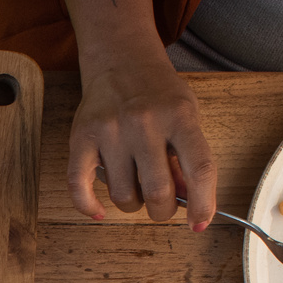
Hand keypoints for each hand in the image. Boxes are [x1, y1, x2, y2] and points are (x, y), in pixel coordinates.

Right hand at [69, 46, 214, 226]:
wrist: (121, 59)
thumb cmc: (158, 93)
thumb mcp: (186, 117)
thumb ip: (188, 159)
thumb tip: (187, 202)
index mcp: (179, 116)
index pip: (200, 170)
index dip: (203, 204)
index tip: (199, 223)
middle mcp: (144, 122)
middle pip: (157, 192)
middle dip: (162, 210)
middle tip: (162, 206)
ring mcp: (110, 130)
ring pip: (122, 196)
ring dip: (131, 205)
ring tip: (135, 190)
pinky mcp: (82, 137)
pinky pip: (79, 186)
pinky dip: (89, 206)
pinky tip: (99, 211)